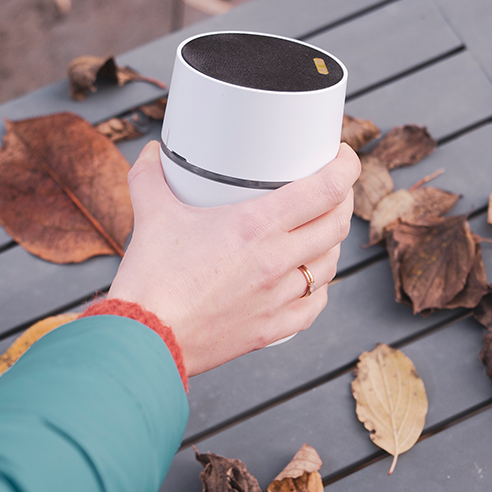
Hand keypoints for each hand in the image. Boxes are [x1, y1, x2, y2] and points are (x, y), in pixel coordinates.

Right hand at [108, 142, 359, 374]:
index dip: (346, 167)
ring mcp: (278, 297)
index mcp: (255, 225)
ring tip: (320, 231)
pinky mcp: (272, 328)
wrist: (145, 338)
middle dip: (343, 200)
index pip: (325, 189)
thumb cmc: (150, 279)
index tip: (344, 157)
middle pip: (336, 224)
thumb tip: (152, 154)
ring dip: (331, 243)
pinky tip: (309, 280)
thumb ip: (151, 178)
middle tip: (334, 189)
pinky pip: (314, 306)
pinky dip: (318, 289)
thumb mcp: (152, 214)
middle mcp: (276, 260)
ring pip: (329, 265)